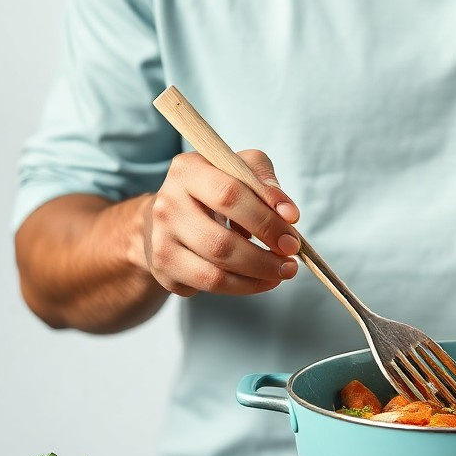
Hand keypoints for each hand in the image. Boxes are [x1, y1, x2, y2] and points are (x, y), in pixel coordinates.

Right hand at [142, 149, 300, 296]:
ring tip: (283, 271)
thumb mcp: (240, 168)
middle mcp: (167, 205)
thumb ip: (265, 181)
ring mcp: (162, 240)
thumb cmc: (216, 189)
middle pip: (221, 242)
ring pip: (215, 272)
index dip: (266, 218)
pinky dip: (243, 286)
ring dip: (257, 276)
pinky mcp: (164, 268)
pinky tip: (261, 279)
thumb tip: (288, 214)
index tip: (293, 232)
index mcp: (188, 170)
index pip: (230, 195)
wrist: (173, 215)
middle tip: (292, 259)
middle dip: (265, 256)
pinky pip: (209, 286)